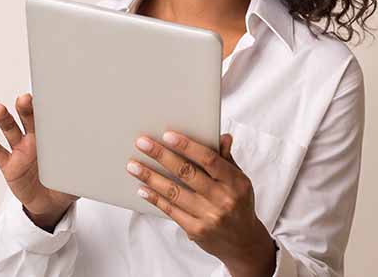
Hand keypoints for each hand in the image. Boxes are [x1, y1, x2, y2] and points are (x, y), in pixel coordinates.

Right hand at [0, 93, 78, 228]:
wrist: (50, 204)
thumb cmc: (65, 183)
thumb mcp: (79, 172)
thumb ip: (86, 164)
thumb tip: (104, 158)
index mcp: (51, 138)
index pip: (48, 117)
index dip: (46, 106)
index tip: (46, 96)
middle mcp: (33, 139)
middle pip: (27, 117)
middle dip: (25, 107)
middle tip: (25, 99)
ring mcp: (19, 151)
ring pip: (10, 130)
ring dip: (4, 119)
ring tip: (0, 109)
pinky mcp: (9, 165)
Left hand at [126, 132, 276, 276]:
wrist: (244, 243)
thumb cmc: (238, 204)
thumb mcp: (239, 181)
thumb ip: (226, 159)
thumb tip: (222, 136)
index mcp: (235, 182)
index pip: (209, 159)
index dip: (187, 146)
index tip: (167, 135)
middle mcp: (223, 199)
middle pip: (187, 173)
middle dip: (161, 156)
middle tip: (141, 143)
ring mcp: (209, 216)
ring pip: (174, 192)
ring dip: (150, 177)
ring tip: (133, 166)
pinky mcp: (196, 230)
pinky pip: (171, 210)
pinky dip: (155, 198)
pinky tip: (142, 188)